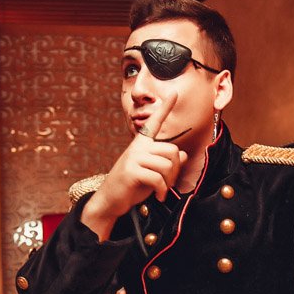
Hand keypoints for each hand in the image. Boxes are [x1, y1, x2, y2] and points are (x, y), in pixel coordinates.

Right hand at [86, 91, 187, 222]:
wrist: (110, 200)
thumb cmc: (131, 186)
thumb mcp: (151, 173)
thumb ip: (166, 162)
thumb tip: (183, 154)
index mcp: (141, 144)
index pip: (155, 123)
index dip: (165, 108)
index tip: (174, 93)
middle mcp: (137, 147)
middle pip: (172, 151)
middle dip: (176, 170)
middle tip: (169, 183)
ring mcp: (134, 158)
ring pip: (167, 165)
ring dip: (169, 182)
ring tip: (162, 191)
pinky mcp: (132, 171)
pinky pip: (158, 178)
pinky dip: (162, 191)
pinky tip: (158, 196)